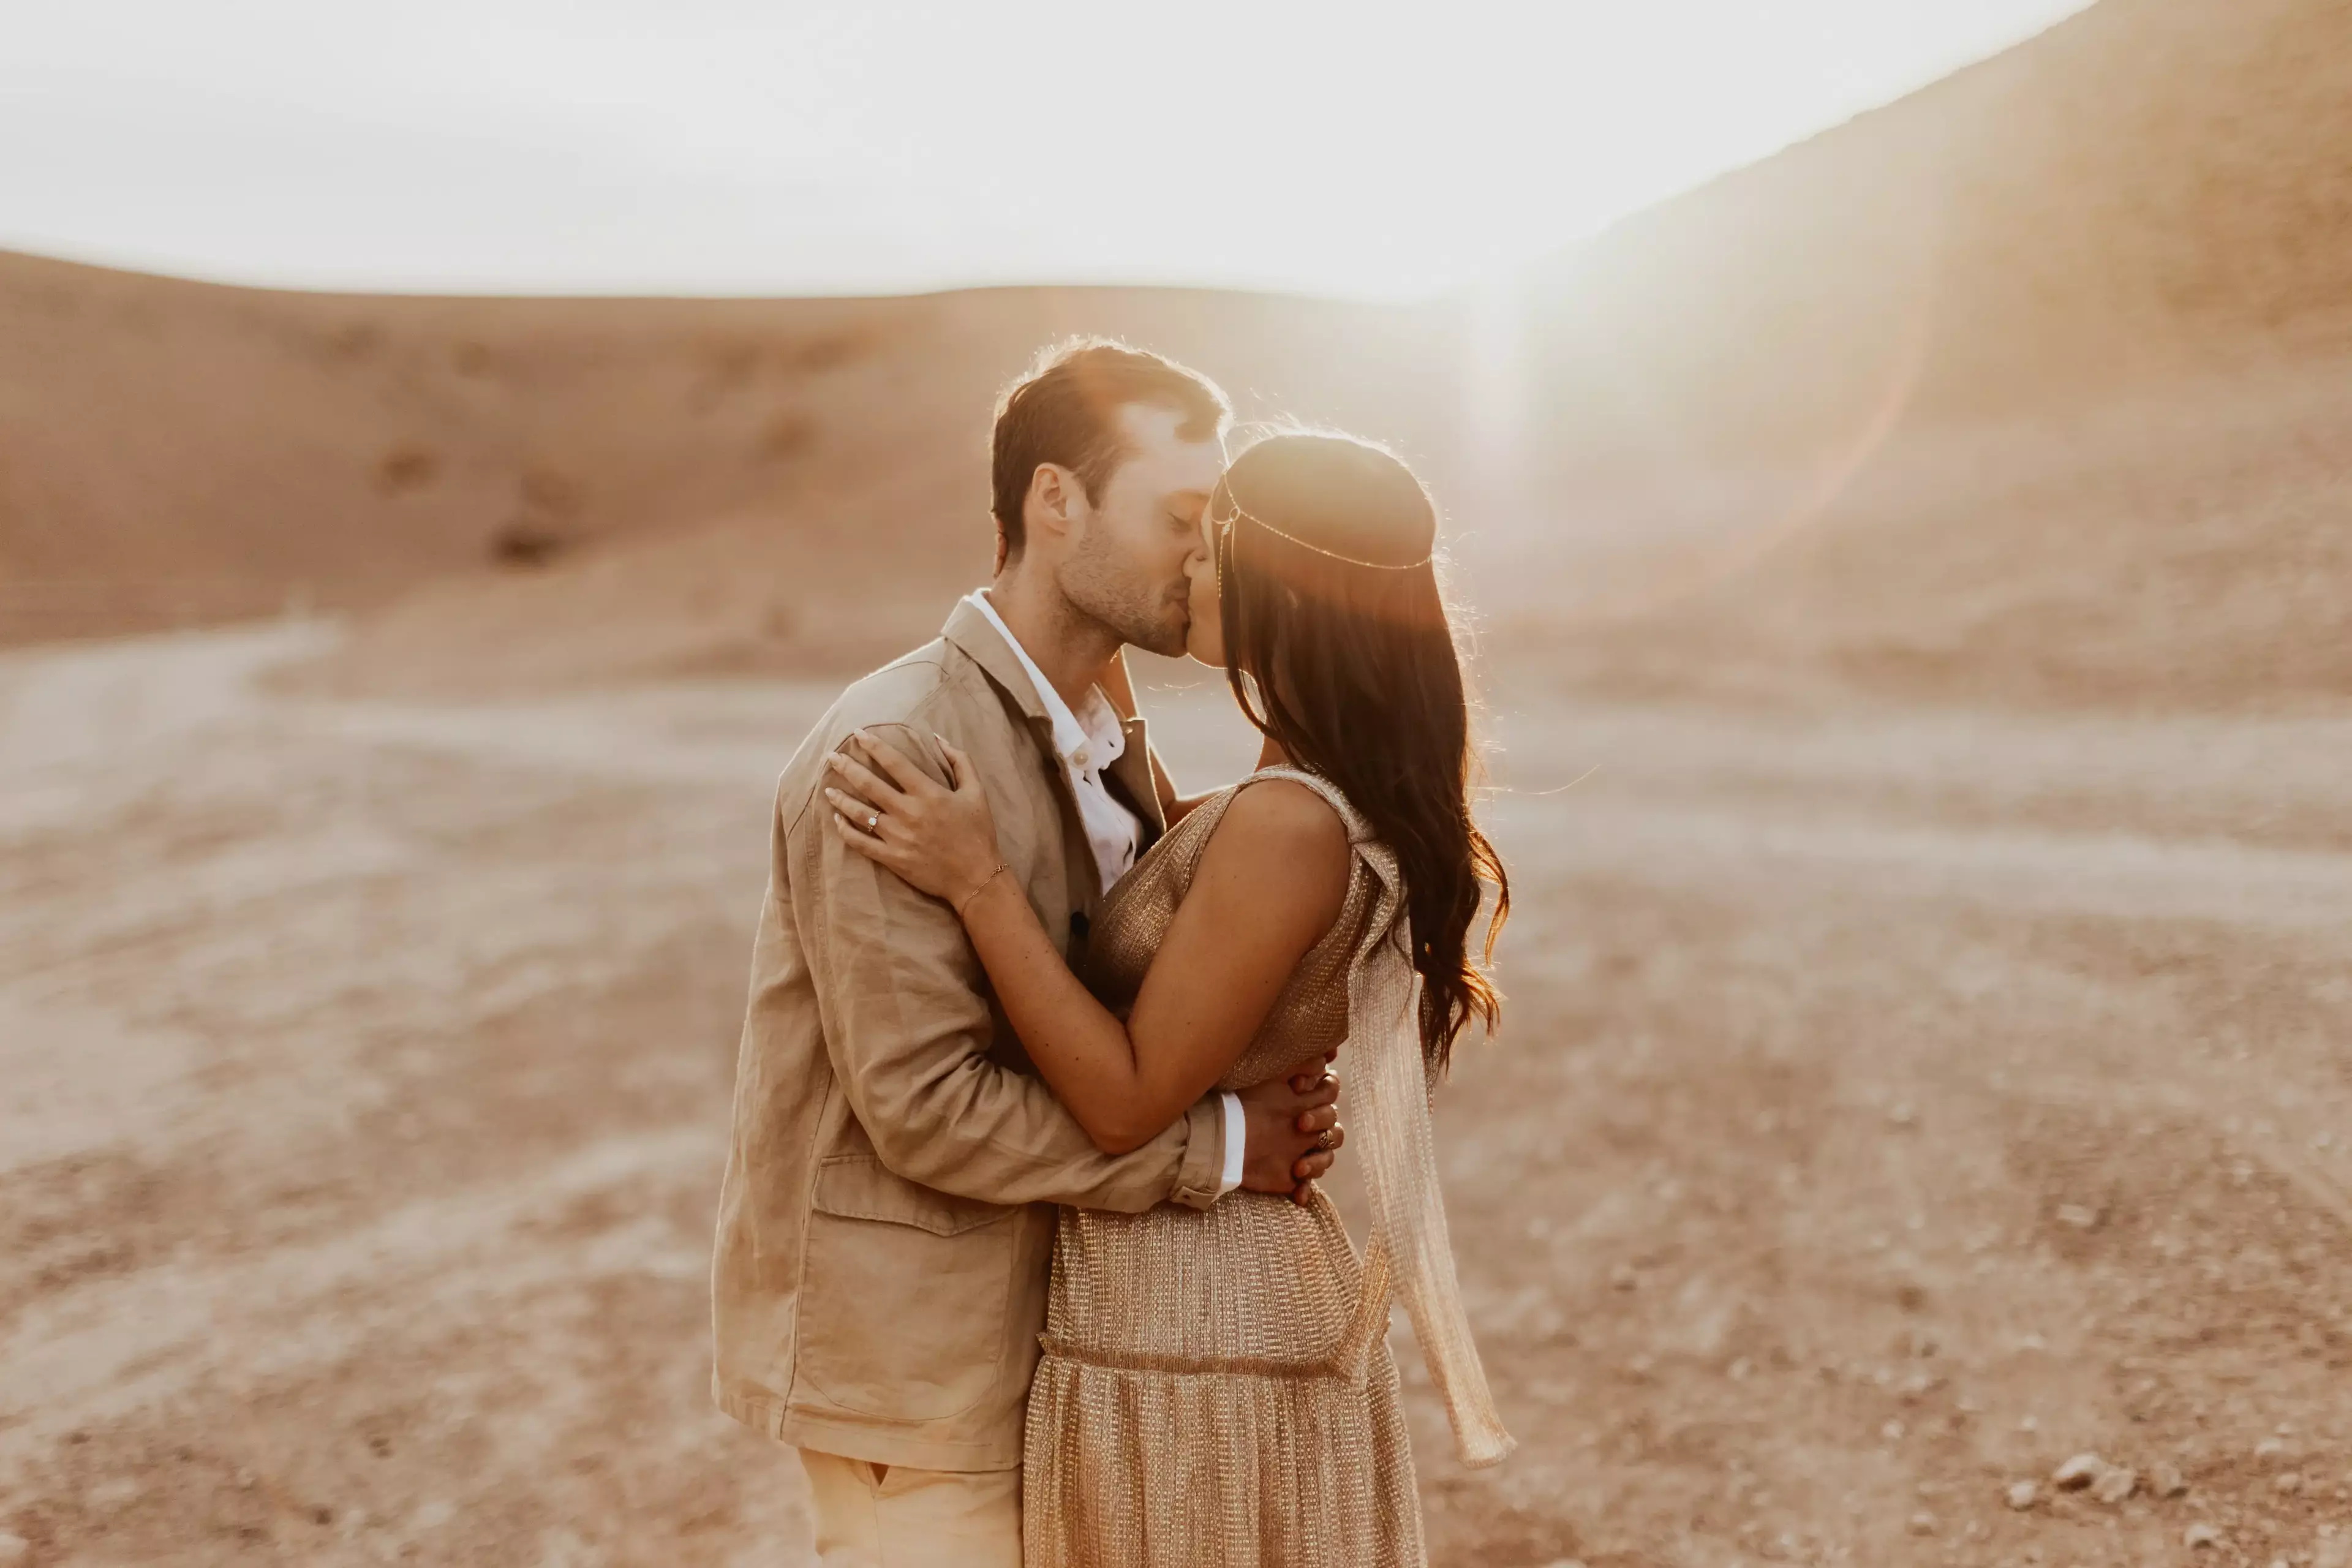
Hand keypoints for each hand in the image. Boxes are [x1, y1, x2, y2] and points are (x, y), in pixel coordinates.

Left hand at [825, 733, 1003, 905]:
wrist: (977, 878)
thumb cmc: (978, 833)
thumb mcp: (977, 792)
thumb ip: (960, 761)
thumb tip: (938, 737)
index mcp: (928, 793)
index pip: (894, 762)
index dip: (873, 746)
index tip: (857, 734)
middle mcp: (908, 812)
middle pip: (869, 784)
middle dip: (847, 767)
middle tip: (831, 757)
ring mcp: (897, 837)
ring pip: (859, 813)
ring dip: (840, 798)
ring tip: (827, 788)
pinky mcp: (892, 858)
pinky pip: (860, 842)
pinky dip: (845, 830)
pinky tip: (837, 819)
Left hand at [1234, 1051, 1344, 1204]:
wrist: (1217, 1137)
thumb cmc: (1242, 1102)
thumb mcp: (1270, 1077)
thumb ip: (1299, 1062)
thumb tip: (1328, 1049)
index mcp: (1304, 1099)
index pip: (1330, 1091)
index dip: (1324, 1089)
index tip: (1299, 1087)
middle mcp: (1306, 1125)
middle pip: (1333, 1125)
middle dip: (1322, 1123)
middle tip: (1299, 1124)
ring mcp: (1300, 1151)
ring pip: (1327, 1157)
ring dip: (1318, 1162)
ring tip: (1299, 1168)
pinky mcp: (1289, 1175)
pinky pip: (1308, 1186)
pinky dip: (1305, 1191)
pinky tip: (1298, 1194)